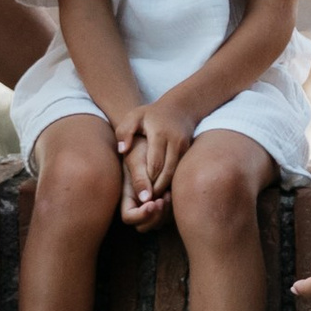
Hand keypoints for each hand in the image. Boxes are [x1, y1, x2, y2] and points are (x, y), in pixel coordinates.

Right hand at [119, 129, 166, 228]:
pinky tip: (173, 192)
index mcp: (128, 196)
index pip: (129, 217)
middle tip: (163, 200)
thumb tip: (146, 199)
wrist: (152, 140)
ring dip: (164, 214)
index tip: (152, 203)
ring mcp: (151, 203)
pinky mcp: (163, 200)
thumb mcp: (137, 160)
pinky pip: (168, 215)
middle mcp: (138, 204)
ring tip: (169, 194)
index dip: (140, 215)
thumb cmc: (141, 147)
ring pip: (158, 223)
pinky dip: (172, 209)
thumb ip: (140, 179)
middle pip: (143, 225)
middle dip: (155, 217)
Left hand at [130, 92, 196, 213]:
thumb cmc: (150, 114)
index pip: (154, 163)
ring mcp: (184, 148)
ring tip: (152, 200)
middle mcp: (175, 142)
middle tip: (145, 203)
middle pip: (167, 172)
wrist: (179, 107)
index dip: (147, 180)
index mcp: (160, 134)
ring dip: (164, 188)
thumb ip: (125, 132)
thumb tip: (122, 150)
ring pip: (175, 174)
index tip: (139, 194)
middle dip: (156, 189)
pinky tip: (162, 191)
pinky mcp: (188, 152)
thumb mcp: (134, 116)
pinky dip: (171, 183)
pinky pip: (179, 171)